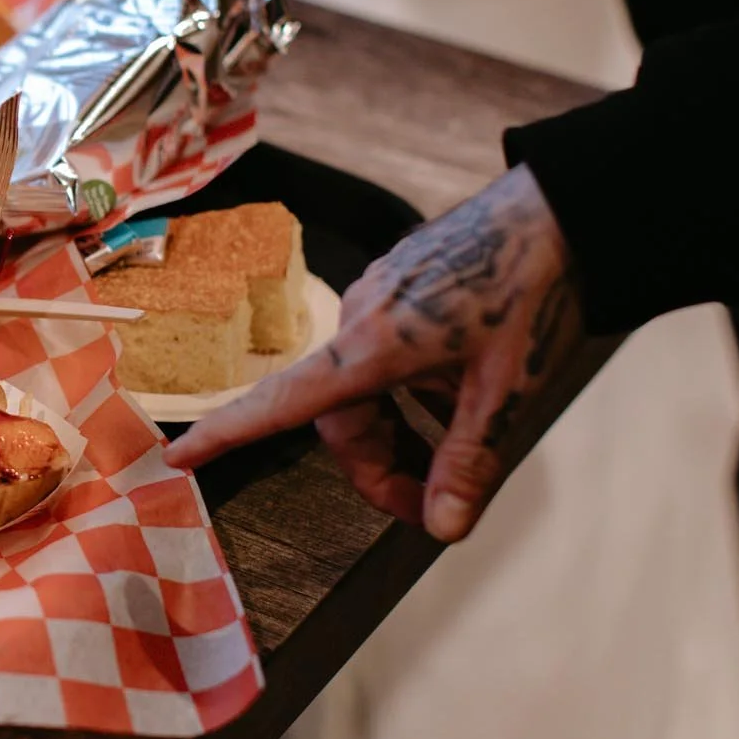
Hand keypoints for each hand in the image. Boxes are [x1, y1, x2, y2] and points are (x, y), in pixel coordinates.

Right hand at [166, 165, 581, 541]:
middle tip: (434, 506)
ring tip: (459, 453)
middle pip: (341, 415)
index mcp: (373, 346)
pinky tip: (462, 400)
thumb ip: (470, 461)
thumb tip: (443, 529)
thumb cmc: (533, 292)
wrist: (560, 209)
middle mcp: (361, 318)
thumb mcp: (508, 390)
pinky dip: (414, 393)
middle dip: (381, 467)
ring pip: (368, 387)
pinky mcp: (402, 285)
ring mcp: (379, 298)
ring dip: (403, 430)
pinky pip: (388, 355)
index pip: (282, 403)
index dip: (228, 434)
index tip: (178, 458)